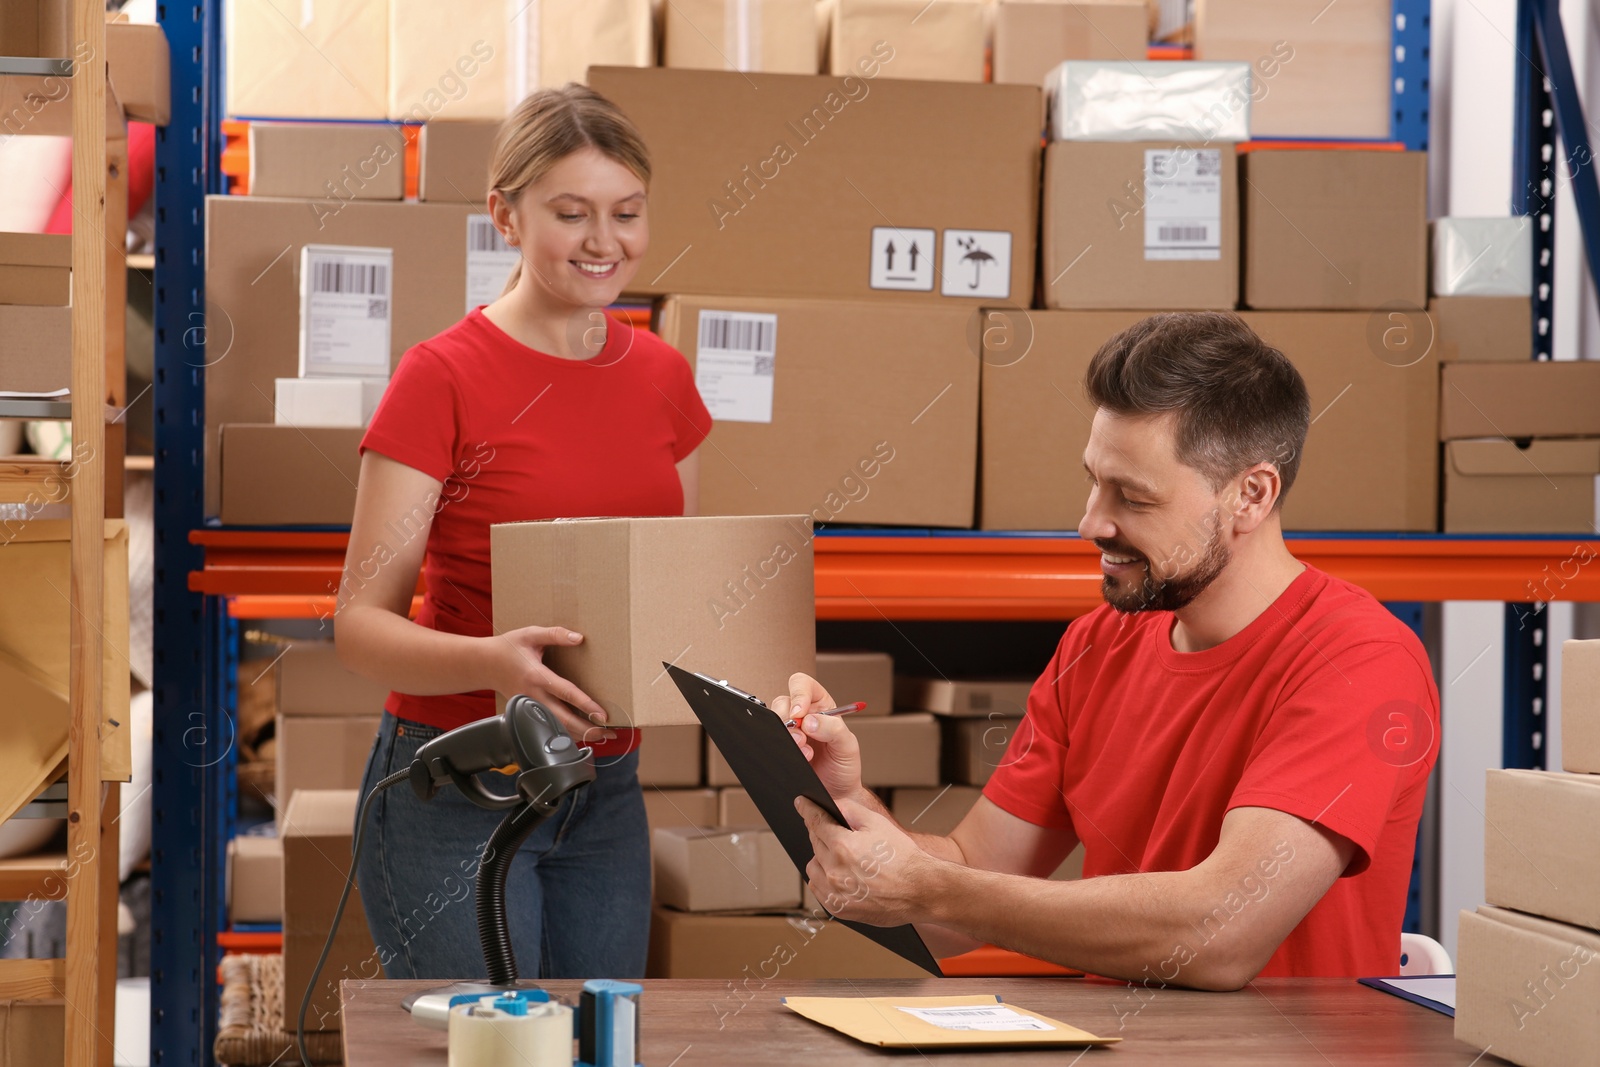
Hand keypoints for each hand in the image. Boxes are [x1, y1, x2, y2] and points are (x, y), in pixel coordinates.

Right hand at [492, 625, 616, 746]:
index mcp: (536, 676)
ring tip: (603, 736)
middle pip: (563, 720)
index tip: (602, 714)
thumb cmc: (508, 648)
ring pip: (557, 728)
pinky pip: (549, 726)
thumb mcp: (530, 634)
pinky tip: (583, 734)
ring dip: (580, 734)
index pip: (565, 693)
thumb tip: (579, 638)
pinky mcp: (528, 713)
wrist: (484, 664)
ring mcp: (530, 708)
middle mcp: (534, 696)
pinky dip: (567, 733)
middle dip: (588, 729)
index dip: (585, 705)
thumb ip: (555, 634)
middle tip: (609, 732)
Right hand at [771, 673, 866, 804]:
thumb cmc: (844, 767)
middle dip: (789, 721)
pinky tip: (796, 758)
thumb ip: (833, 729)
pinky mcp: (781, 747)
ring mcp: (791, 732)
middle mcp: (803, 715)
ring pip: (773, 721)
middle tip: (801, 739)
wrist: (837, 793)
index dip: (798, 694)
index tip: (800, 713)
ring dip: (786, 736)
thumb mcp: (847, 745)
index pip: (803, 685)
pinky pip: (770, 740)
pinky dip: (779, 748)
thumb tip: (810, 720)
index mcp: (821, 706)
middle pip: (783, 703)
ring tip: (804, 753)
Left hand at [797, 795, 935, 925]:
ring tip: (841, 857)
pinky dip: (824, 878)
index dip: (807, 809)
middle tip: (838, 834)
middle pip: (814, 843)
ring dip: (821, 857)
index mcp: (843, 847)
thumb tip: (832, 804)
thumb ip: (851, 810)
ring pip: (812, 867)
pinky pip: (818, 888)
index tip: (801, 804)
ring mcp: (835, 892)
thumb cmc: (903, 858)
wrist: (919, 891)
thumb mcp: (879, 824)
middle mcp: (835, 870)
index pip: (816, 822)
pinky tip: (841, 875)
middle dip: (822, 834)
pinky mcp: (839, 908)